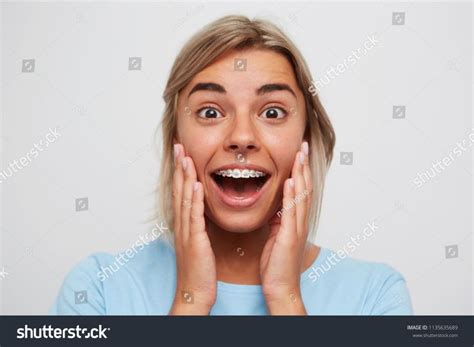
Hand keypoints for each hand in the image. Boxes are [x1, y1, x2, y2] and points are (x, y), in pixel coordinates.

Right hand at [169, 144, 216, 314]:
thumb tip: (202, 211)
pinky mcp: (195, 240)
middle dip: (179, 167)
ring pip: (185, 198)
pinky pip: (195, 216)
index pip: (181, 192)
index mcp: (185, 224)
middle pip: (179, 190)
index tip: (182, 153)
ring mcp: (187, 231)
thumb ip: (198, 225)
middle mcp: (183, 224)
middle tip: (179, 145)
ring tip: (186, 156)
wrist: (195, 292)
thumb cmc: (199, 270)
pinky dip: (195, 199)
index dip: (181, 172)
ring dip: (185, 176)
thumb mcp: (198, 242)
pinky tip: (197, 184)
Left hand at [260, 141, 310, 314]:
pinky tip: (291, 180)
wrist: (280, 287)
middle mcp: (300, 222)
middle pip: (305, 188)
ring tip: (300, 154)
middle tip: (304, 145)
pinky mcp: (289, 236)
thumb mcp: (276, 237)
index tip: (299, 153)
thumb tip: (277, 208)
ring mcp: (296, 228)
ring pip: (302, 195)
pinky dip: (292, 194)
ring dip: (301, 173)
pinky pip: (291, 211)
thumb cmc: (277, 265)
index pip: (301, 191)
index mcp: (296, 221)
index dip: (300, 171)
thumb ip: (279, 221)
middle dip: (304, 165)